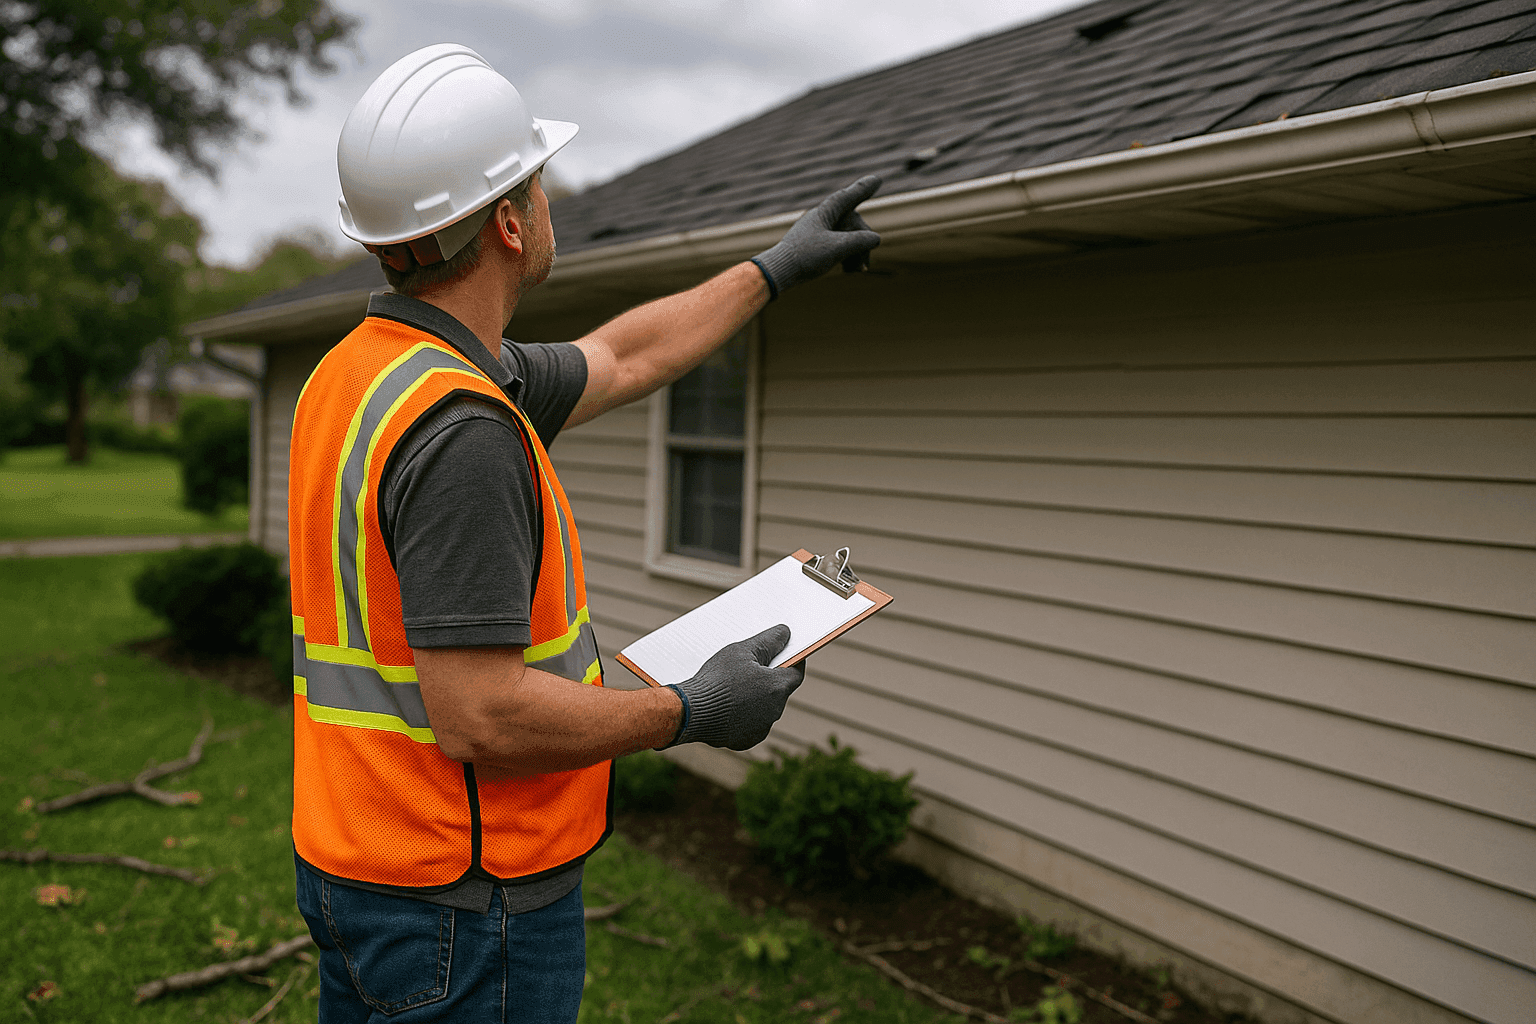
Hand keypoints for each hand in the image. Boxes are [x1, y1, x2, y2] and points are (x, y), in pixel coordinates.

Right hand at [663, 625, 805, 749]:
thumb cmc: (716, 679)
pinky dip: (743, 715)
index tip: (784, 654)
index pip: (796, 672)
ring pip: (764, 708)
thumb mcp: (741, 651)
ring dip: (756, 698)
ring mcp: (760, 728)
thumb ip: (768, 642)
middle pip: (779, 691)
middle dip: (768, 679)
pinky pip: (750, 724)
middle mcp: (774, 711)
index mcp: (777, 687)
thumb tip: (785, 633)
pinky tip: (727, 705)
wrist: (689, 711)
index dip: (792, 661)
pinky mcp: (745, 740)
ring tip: (734, 687)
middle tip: (750, 668)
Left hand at [751, 175, 881, 298]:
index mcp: (824, 213)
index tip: (877, 179)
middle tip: (864, 266)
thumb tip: (876, 238)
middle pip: (852, 224)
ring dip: (856, 253)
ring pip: (847, 237)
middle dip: (863, 243)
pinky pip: (838, 246)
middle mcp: (822, 219)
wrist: (778, 273)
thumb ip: (860, 241)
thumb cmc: (805, 257)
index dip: (864, 189)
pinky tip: (848, 270)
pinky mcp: (815, 247)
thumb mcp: (837, 248)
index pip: (848, 197)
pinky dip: (846, 257)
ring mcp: (818, 233)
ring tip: (857, 271)